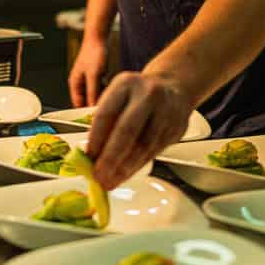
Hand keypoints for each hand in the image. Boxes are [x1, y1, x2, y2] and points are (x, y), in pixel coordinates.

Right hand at [68, 35, 108, 106]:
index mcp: (74, 83)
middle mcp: (80, 83)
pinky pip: (101, 89)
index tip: (96, 120)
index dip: (85, 113)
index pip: (78, 105)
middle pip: (86, 101)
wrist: (98, 38)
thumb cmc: (93, 53)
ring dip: (102, 98)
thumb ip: (93, 92)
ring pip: (95, 95)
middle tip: (106, 111)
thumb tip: (93, 107)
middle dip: (95, 106)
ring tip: (111, 101)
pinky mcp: (96, 77)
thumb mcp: (94, 75)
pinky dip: (106, 91)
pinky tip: (114, 92)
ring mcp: (89, 80)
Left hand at [86, 71, 192, 188]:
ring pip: (143, 146)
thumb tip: (92, 155)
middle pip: (127, 131)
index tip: (88, 157)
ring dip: (125, 168)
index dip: (96, 139)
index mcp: (126, 84)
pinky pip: (154, 151)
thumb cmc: (138, 95)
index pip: (107, 113)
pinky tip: (127, 173)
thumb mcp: (119, 96)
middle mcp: (147, 95)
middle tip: (99, 175)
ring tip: (111, 180)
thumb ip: (106, 122)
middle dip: (111, 158)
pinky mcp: (176, 128)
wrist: (173, 87)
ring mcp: (165, 111)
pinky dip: (138, 166)